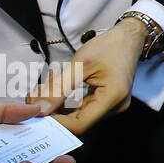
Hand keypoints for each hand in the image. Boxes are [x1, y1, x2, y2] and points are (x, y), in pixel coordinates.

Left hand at [28, 18, 146, 135]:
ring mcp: (113, 105)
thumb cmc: (109, 47)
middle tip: (35, 96)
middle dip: (54, 111)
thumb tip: (40, 109)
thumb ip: (58, 89)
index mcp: (113, 98)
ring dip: (59, 105)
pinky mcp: (108, 101)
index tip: (36, 112)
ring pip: (79, 114)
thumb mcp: (80, 64)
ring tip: (45, 88)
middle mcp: (115, 106)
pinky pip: (84, 107)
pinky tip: (57, 88)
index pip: (80, 124)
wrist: (128, 38)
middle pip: (78, 120)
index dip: (56, 123)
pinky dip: (68, 100)